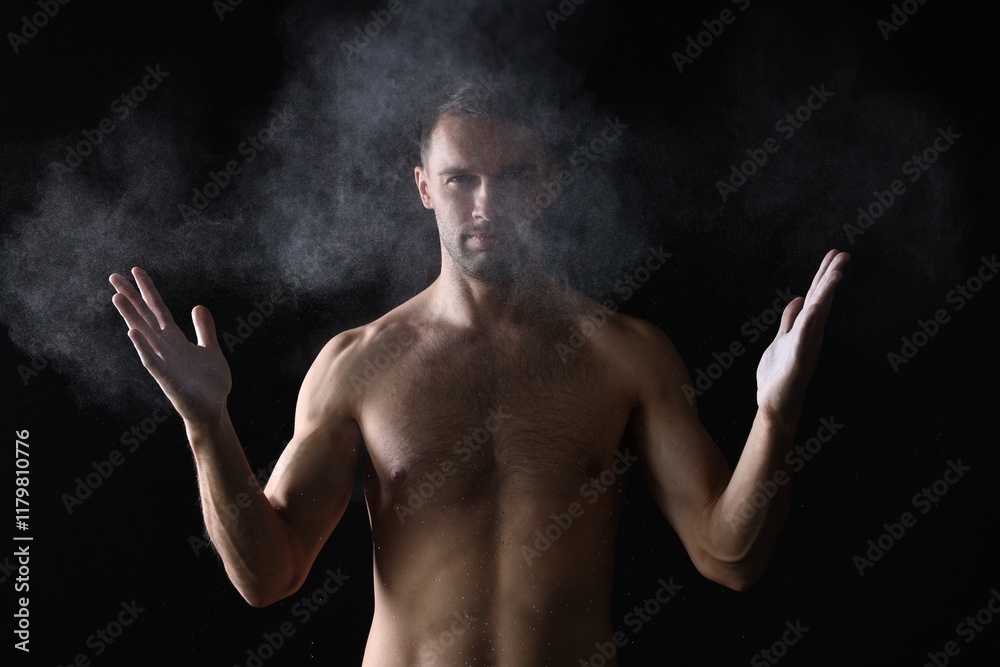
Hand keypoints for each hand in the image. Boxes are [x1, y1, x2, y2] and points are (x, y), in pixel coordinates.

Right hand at [109, 267, 231, 427]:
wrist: (212, 410)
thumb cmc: (209, 383)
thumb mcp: (210, 349)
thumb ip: (203, 329)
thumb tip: (198, 306)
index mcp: (175, 340)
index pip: (158, 309)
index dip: (148, 290)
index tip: (135, 270)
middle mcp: (165, 347)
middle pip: (144, 317)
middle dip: (130, 297)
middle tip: (113, 276)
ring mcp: (163, 362)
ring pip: (143, 335)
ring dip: (130, 317)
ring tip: (116, 297)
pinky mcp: (167, 379)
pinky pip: (152, 361)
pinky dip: (143, 347)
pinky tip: (133, 333)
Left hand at [756, 249, 848, 423]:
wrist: (776, 404)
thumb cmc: (779, 374)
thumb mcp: (782, 339)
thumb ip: (790, 320)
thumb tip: (798, 299)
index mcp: (805, 327)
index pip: (816, 296)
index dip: (824, 275)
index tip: (834, 254)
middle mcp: (809, 333)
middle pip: (821, 299)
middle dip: (830, 276)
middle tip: (843, 253)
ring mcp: (805, 345)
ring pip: (817, 314)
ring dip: (826, 293)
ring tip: (836, 272)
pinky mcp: (797, 358)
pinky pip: (803, 335)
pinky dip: (809, 319)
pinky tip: (814, 304)